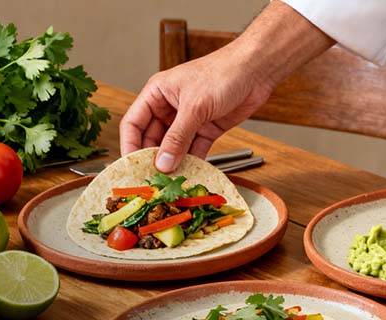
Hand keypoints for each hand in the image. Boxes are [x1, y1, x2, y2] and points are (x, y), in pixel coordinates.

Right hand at [119, 49, 272, 170]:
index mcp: (157, 94)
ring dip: (173, 163)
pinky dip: (193, 161)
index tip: (131, 166)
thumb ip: (178, 137)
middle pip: (152, 138)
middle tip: (152, 180)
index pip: (133, 123)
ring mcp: (189, 119)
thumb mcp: (194, 106)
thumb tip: (163, 163)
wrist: (255, 71)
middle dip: (153, 159)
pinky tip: (191, 174)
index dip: (130, 145)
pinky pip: (194, 149)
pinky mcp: (207, 128)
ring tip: (170, 183)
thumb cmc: (222, 74)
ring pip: (174, 147)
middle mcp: (169, 107)